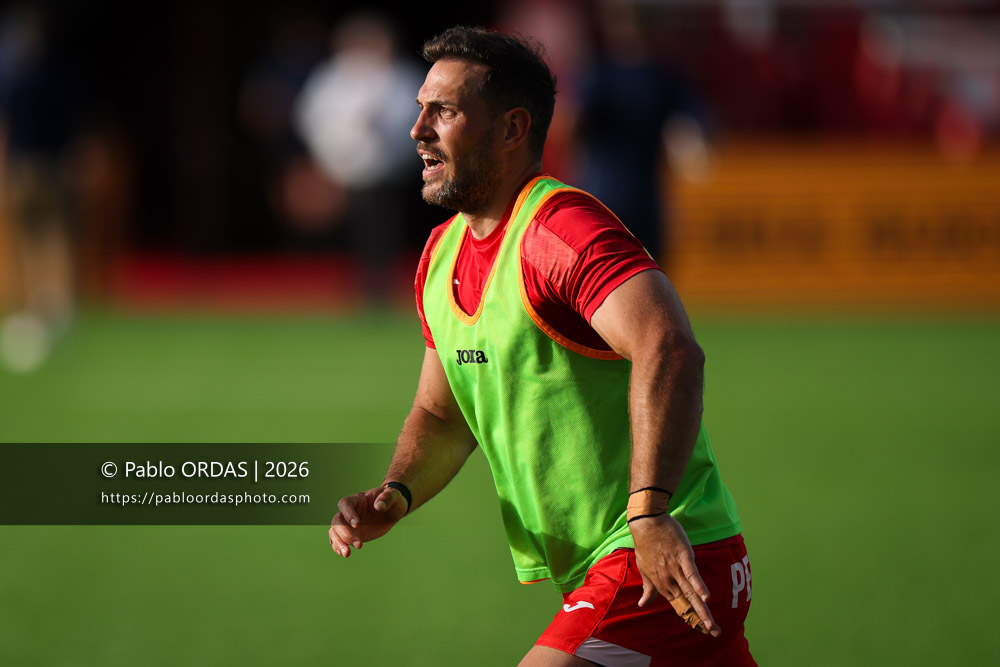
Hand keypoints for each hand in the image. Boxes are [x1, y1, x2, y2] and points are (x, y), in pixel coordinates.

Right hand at [328, 485, 407, 557]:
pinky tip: (345, 553)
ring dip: (338, 543)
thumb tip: (379, 506)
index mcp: (358, 499)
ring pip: (334, 532)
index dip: (348, 514)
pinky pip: (339, 540)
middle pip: (337, 520)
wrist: (392, 510)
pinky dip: (338, 547)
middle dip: (345, 534)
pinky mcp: (351, 534)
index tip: (357, 525)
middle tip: (359, 545)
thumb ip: (387, 498)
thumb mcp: (394, 496)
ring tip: (347, 554)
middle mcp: (349, 511)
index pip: (345, 504)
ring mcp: (348, 523)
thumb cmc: (392, 500)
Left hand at [630, 514, 720, 636]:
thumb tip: (642, 604)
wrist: (646, 523)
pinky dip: (698, 585)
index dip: (690, 619)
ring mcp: (675, 568)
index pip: (678, 606)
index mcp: (661, 584)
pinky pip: (691, 574)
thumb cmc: (645, 545)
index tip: (702, 630)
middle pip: (686, 603)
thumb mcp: (644, 569)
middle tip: (714, 632)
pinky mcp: (683, 556)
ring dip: (701, 609)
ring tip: (710, 623)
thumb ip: (648, 588)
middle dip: (700, 619)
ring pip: (690, 592)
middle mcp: (668, 580)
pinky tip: (706, 597)